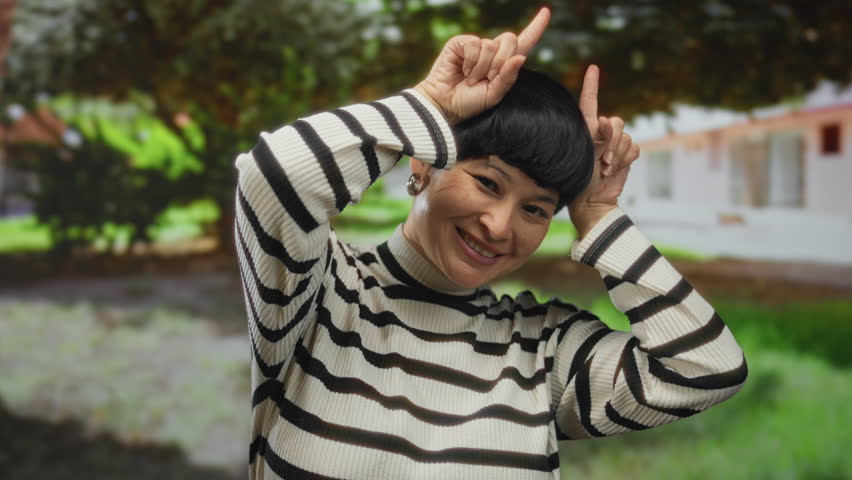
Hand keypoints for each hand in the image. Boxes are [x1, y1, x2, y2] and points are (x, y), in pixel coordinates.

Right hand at [413, 7, 550, 124]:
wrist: (444, 105)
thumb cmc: (468, 103)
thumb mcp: (494, 95)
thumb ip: (508, 78)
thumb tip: (521, 57)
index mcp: (504, 63)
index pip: (524, 41)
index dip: (536, 27)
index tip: (546, 12)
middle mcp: (492, 50)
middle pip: (511, 39)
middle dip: (503, 61)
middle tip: (489, 78)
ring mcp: (476, 45)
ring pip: (491, 45)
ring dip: (483, 67)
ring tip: (471, 79)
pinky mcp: (461, 42)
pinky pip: (475, 44)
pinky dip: (471, 62)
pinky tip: (463, 71)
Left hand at [569, 65, 639, 237]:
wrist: (591, 201)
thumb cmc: (578, 179)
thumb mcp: (583, 155)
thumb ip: (596, 136)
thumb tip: (606, 120)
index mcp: (585, 128)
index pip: (589, 102)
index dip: (592, 85)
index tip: (592, 68)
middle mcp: (601, 133)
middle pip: (616, 122)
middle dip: (611, 141)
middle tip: (601, 161)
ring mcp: (615, 144)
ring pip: (626, 136)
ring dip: (617, 154)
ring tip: (604, 169)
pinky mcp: (626, 155)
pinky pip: (634, 148)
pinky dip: (625, 160)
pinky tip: (613, 170)